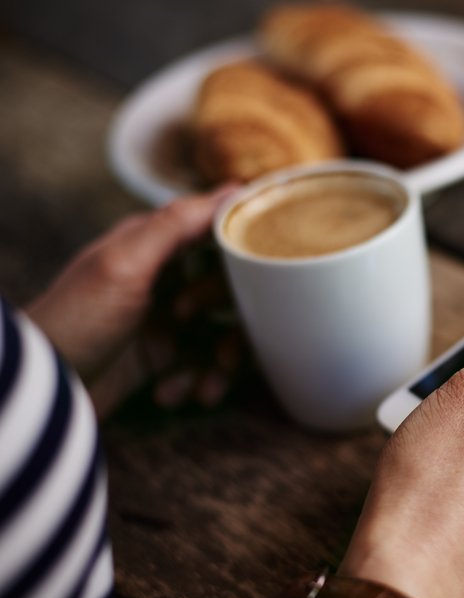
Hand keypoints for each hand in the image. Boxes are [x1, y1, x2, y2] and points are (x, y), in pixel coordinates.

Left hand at [26, 185, 239, 416]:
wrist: (47, 390)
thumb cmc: (76, 321)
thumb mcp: (125, 264)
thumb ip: (176, 224)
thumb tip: (229, 190)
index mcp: (153, 244)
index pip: (216, 232)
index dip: (243, 252)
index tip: (270, 272)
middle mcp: (164, 276)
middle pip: (230, 287)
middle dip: (235, 323)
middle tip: (221, 349)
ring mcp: (166, 317)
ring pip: (223, 330)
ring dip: (222, 363)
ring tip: (207, 388)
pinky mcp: (164, 355)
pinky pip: (204, 363)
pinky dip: (196, 382)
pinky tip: (174, 394)